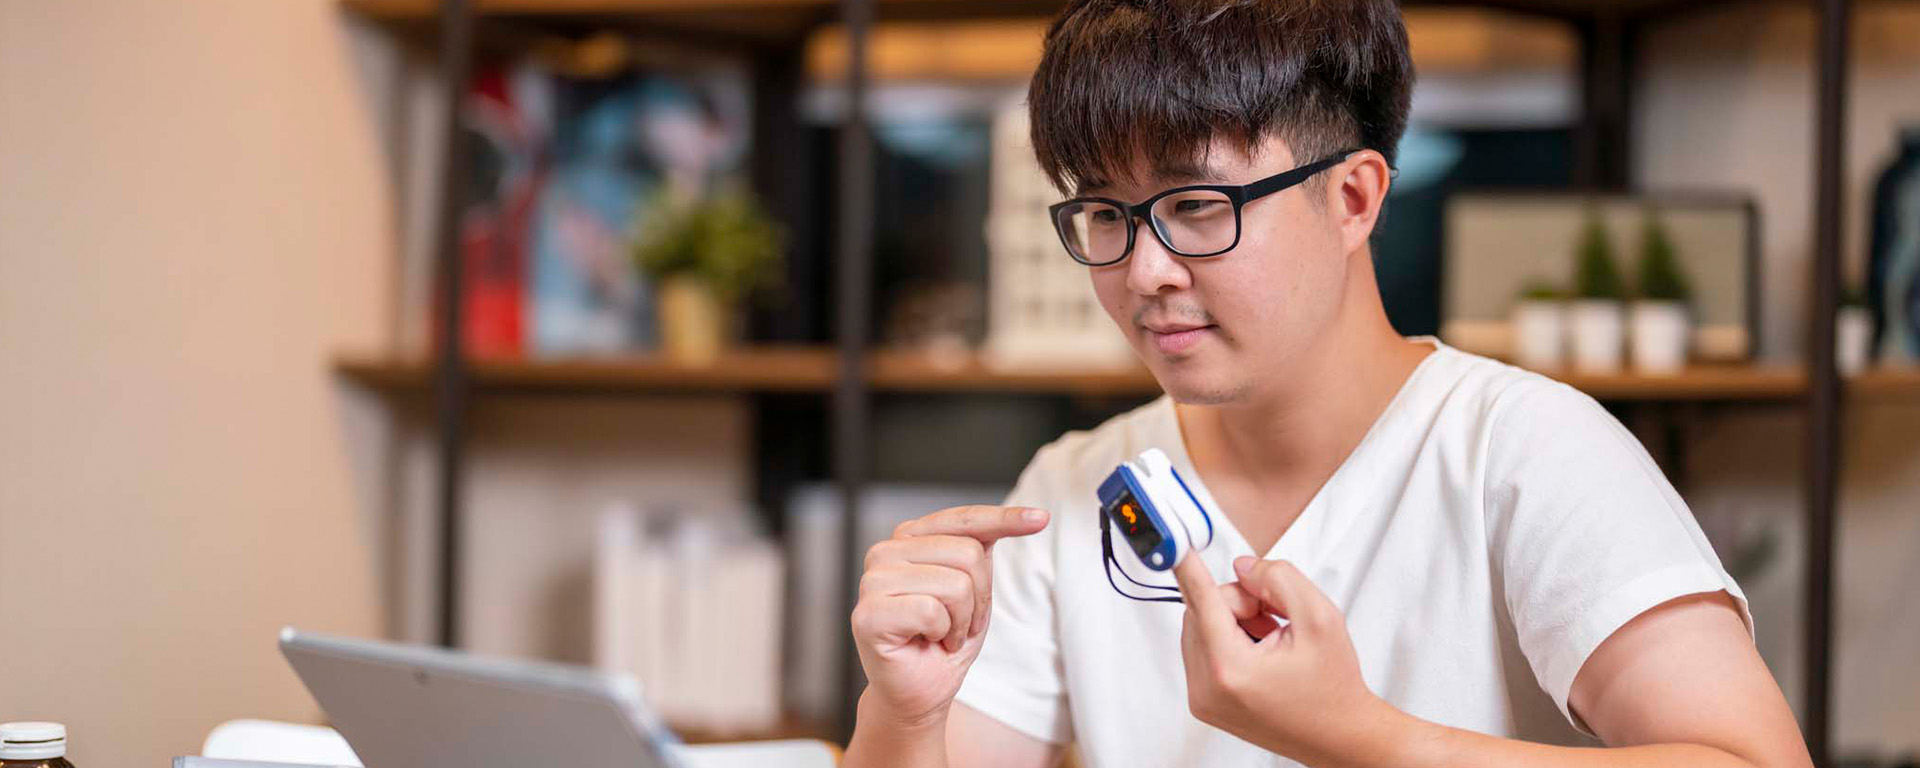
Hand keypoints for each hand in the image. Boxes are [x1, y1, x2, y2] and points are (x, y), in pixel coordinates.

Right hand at [851, 505, 1050, 731]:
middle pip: (968, 553)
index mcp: (910, 539)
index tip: (1041, 518)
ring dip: (961, 620)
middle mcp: (886, 552)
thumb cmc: (944, 640)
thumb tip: (1026, 516)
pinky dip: (942, 633)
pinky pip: (931, 611)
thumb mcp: (975, 589)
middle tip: (959, 624)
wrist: (920, 692)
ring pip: (955, 584)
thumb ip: (983, 549)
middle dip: (979, 598)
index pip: (964, 520)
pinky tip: (927, 642)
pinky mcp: (868, 614)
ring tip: (942, 634)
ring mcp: (872, 581)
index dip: (1004, 519)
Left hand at [1171, 555, 1399, 765]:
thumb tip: (1242, 567)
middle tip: (1275, 617)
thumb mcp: (1321, 618)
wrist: (1338, 736)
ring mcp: (1201, 700)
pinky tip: (1261, 653)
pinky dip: (1229, 639)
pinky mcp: (1203, 703)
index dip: (1188, 567)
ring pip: (1200, 627)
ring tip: (1273, 640)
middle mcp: (1207, 688)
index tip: (1171, 545)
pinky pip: (1202, 649)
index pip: (1201, 602)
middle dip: (1239, 602)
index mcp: (1231, 669)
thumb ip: (1278, 579)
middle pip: (1202, 611)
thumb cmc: (1333, 686)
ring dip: (1234, 620)